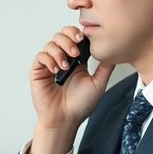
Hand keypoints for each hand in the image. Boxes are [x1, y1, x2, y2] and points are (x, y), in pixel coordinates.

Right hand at [29, 26, 114, 153]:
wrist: (65, 119)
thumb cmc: (80, 105)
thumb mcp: (98, 83)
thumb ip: (105, 67)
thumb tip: (114, 52)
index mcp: (77, 61)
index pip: (74, 38)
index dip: (78, 34)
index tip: (83, 38)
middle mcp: (62, 60)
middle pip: (61, 35)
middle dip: (68, 39)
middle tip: (75, 51)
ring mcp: (50, 65)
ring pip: (51, 44)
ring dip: (59, 51)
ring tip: (66, 65)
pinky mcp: (39, 71)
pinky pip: (41, 56)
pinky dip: (49, 59)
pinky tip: (56, 69)